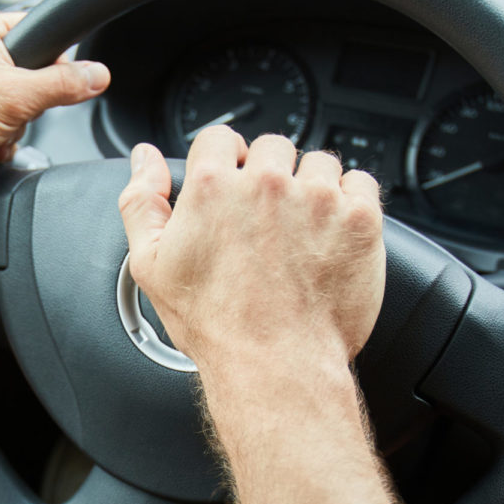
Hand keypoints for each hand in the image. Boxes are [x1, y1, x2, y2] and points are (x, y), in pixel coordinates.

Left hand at [0, 8, 109, 185]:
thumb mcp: (16, 98)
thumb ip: (63, 85)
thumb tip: (96, 75)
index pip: (40, 32)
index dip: (55, 64)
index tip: (60, 86)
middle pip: (27, 72)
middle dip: (27, 105)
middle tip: (11, 115)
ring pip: (10, 101)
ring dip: (10, 127)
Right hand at [115, 127, 384, 380]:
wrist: (275, 365)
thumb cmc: (215, 324)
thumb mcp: (151, 265)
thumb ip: (141, 201)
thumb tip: (143, 159)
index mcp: (214, 187)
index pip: (220, 138)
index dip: (225, 160)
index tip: (233, 184)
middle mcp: (267, 183)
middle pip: (273, 146)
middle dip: (270, 174)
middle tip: (268, 219)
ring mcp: (318, 198)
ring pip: (319, 162)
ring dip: (312, 186)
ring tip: (302, 231)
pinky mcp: (359, 218)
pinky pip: (362, 183)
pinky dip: (351, 202)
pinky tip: (332, 235)